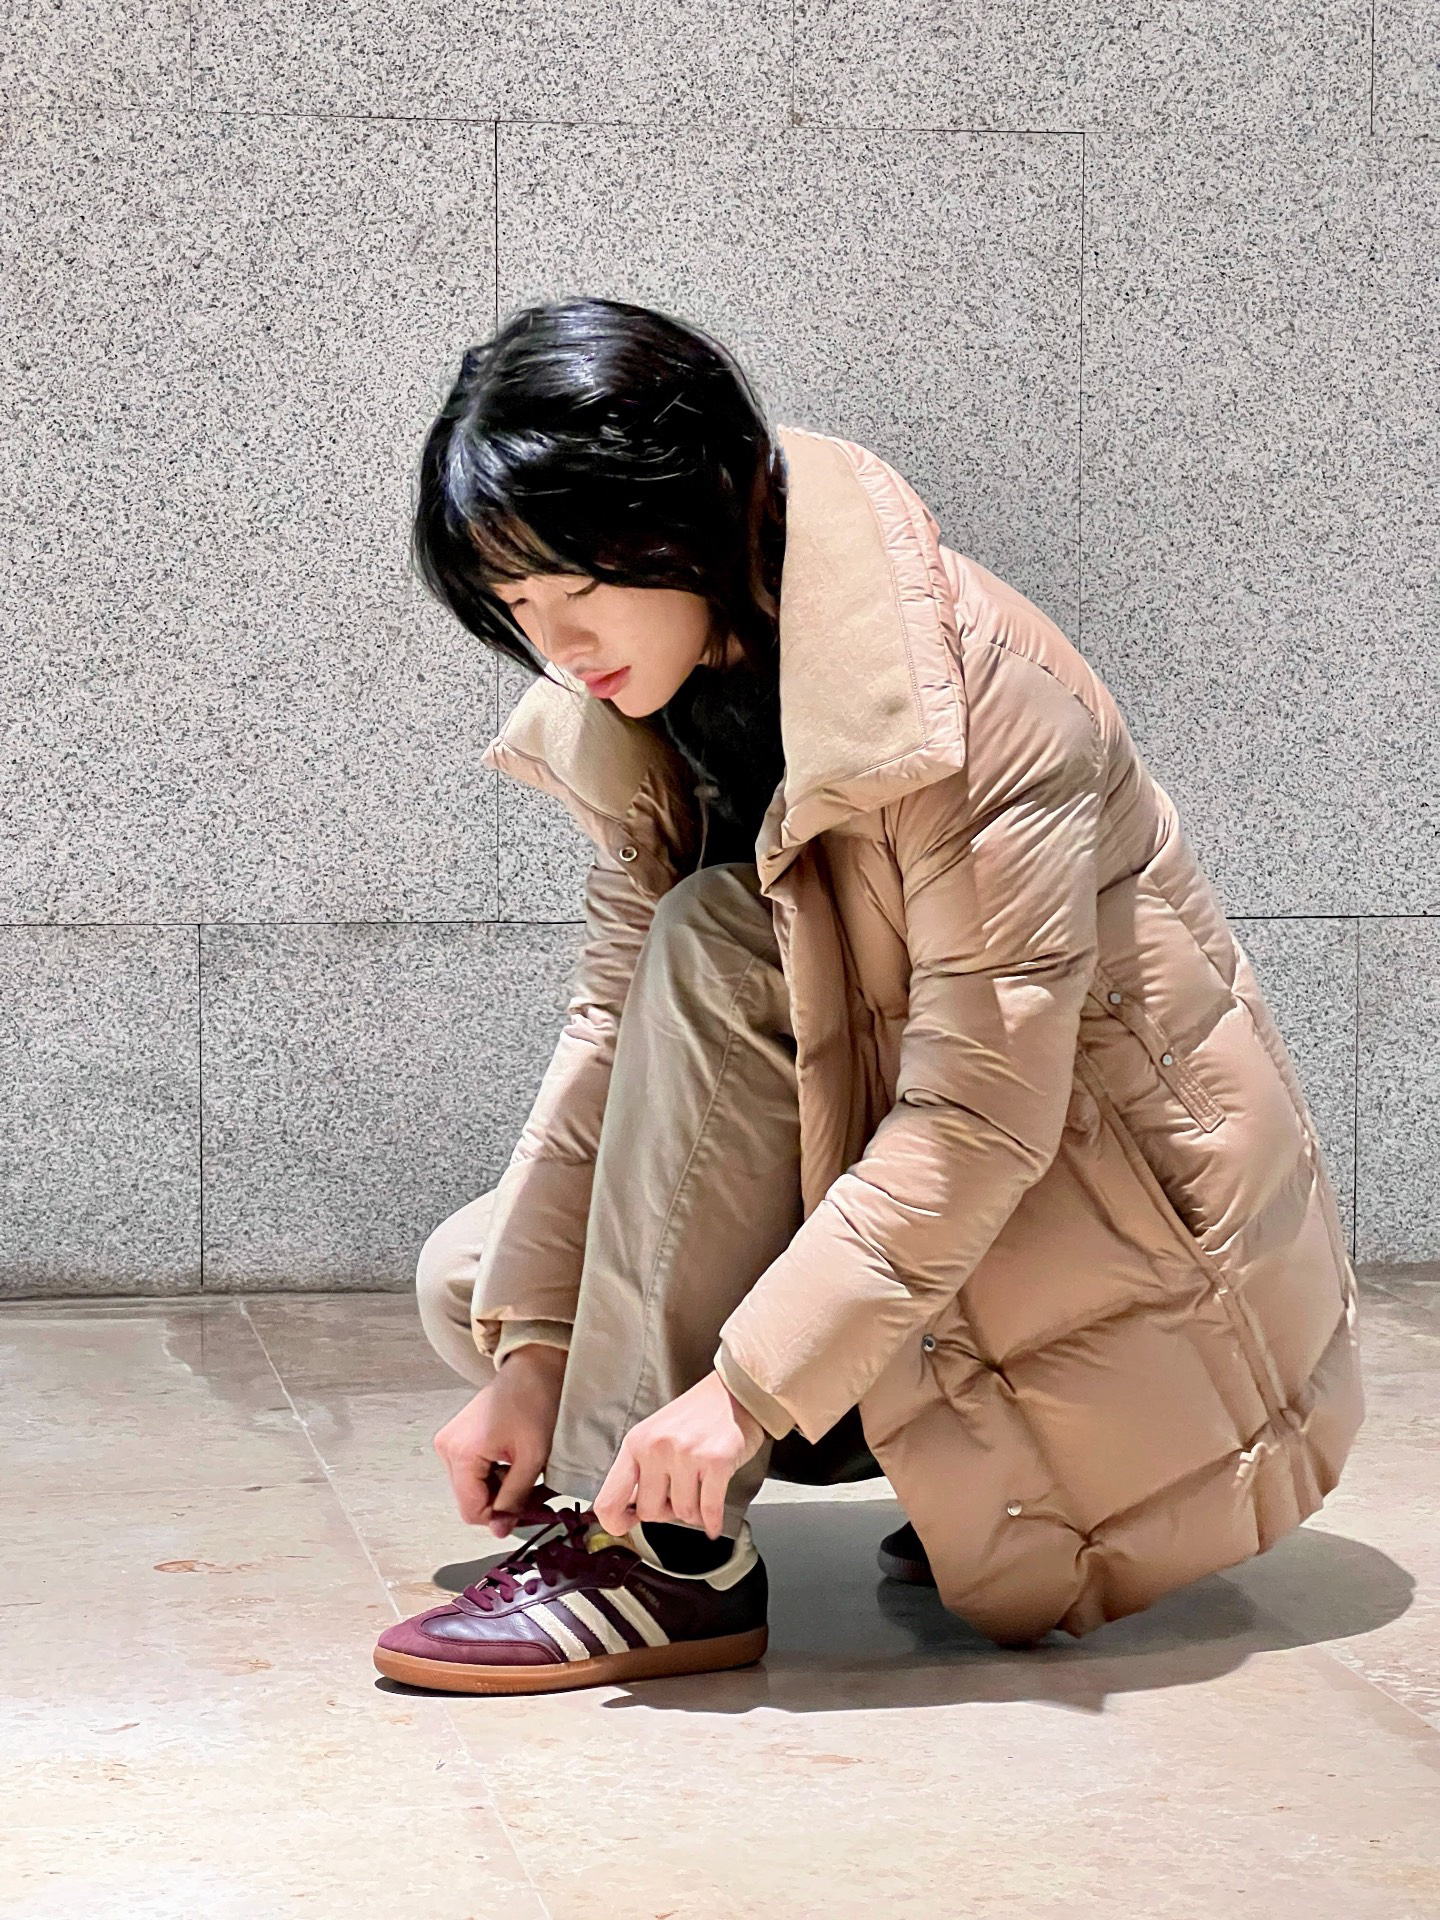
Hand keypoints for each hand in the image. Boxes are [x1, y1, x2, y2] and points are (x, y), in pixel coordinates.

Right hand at [432, 1344, 566, 1537]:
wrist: (533, 1368)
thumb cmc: (535, 1404)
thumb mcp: (531, 1458)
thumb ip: (514, 1498)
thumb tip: (499, 1531)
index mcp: (461, 1453)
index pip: (472, 1511)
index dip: (500, 1518)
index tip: (529, 1512)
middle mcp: (447, 1449)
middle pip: (470, 1500)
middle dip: (501, 1503)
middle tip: (534, 1497)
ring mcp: (449, 1442)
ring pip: (471, 1488)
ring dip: (499, 1490)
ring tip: (526, 1476)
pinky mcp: (457, 1438)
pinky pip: (471, 1472)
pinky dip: (493, 1475)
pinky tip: (513, 1464)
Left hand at [593, 1370, 764, 1539]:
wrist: (733, 1392)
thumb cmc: (695, 1417)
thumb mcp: (654, 1436)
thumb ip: (639, 1471)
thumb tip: (628, 1511)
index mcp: (636, 1443)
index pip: (608, 1500)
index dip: (616, 1522)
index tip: (628, 1524)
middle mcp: (657, 1447)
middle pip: (649, 1512)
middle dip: (665, 1512)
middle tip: (676, 1498)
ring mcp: (686, 1454)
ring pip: (682, 1513)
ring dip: (693, 1511)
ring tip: (699, 1492)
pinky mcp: (716, 1461)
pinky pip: (709, 1509)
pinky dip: (712, 1521)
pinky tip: (713, 1521)